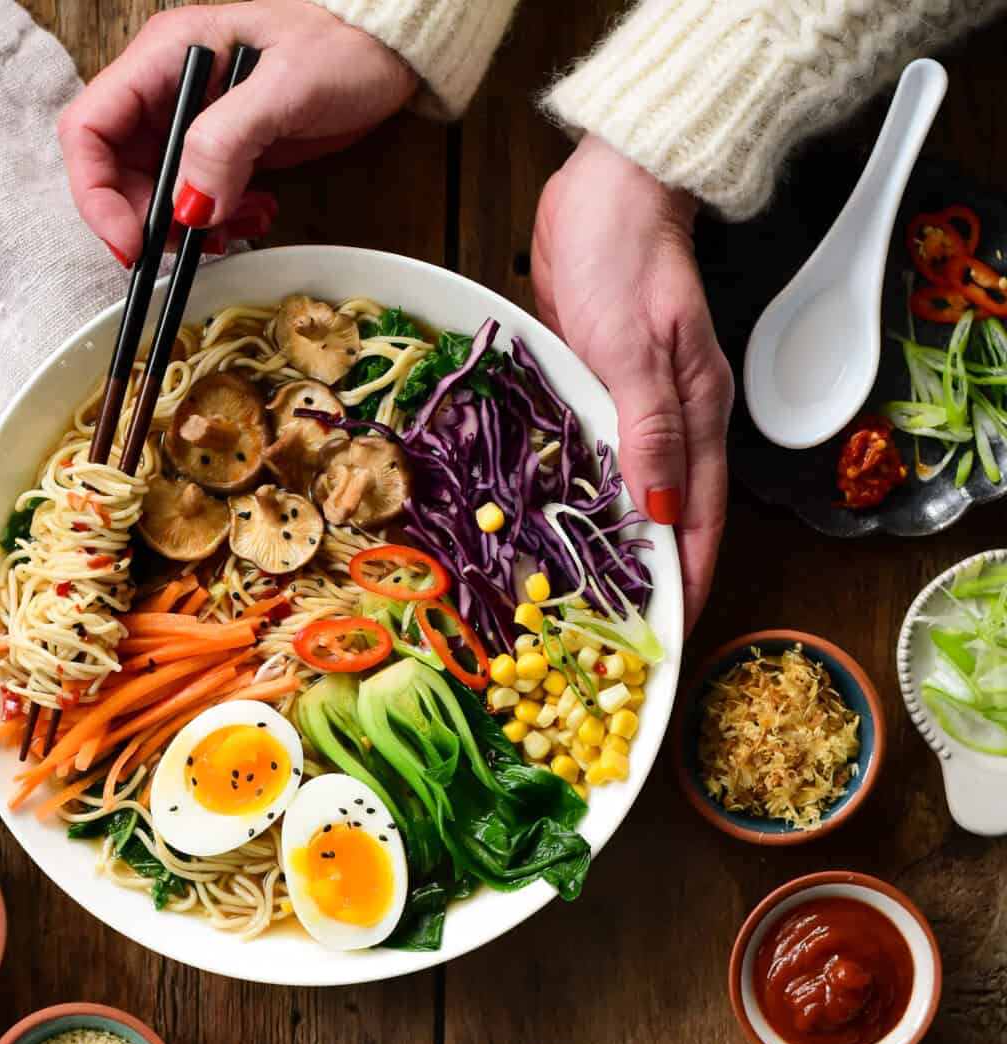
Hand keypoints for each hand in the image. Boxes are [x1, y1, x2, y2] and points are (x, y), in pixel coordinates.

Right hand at [60, 0, 417, 262]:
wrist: (386, 54)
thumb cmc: (343, 46)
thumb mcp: (286, 88)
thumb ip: (227, 142)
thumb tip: (188, 206)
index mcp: (163, 56)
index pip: (89, 129)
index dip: (97, 194)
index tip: (132, 242)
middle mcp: (166, 89)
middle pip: (116, 172)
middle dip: (148, 220)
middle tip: (195, 245)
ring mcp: (192, 121)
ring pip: (156, 194)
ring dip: (189, 228)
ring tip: (240, 227)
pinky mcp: (222, 151)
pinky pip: (196, 200)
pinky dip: (218, 223)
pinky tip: (256, 216)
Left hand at [531, 136, 732, 633]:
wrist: (610, 185)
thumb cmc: (620, 255)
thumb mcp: (633, 346)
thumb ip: (647, 429)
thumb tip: (662, 510)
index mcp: (695, 415)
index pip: (697, 520)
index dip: (686, 580)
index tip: (670, 635)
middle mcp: (677, 421)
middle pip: (674, 518)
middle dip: (657, 580)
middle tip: (627, 636)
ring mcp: (642, 407)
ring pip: (639, 495)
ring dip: (624, 548)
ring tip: (596, 601)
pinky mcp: (608, 390)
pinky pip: (605, 462)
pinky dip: (594, 502)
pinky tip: (567, 527)